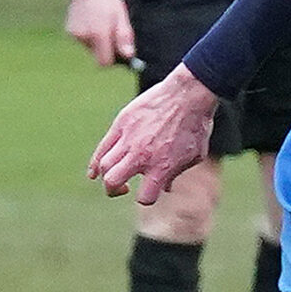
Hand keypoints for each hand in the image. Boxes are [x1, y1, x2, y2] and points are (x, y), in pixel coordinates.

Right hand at [65, 0, 136, 67]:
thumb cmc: (108, 0)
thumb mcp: (121, 16)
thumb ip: (124, 37)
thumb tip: (128, 56)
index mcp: (98, 33)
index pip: (104, 62)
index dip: (112, 60)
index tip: (118, 52)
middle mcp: (84, 36)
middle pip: (96, 56)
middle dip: (105, 49)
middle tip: (111, 33)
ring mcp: (75, 34)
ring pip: (89, 48)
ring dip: (96, 41)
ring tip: (100, 23)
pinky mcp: (69, 31)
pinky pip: (82, 40)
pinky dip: (88, 35)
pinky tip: (90, 21)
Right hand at [89, 65, 217, 203]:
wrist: (188, 93)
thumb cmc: (196, 125)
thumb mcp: (194, 155)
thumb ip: (177, 173)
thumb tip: (166, 188)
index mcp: (162, 167)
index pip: (145, 197)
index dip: (146, 198)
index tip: (149, 190)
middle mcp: (142, 156)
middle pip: (113, 182)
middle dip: (114, 190)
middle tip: (123, 187)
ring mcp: (129, 139)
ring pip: (104, 165)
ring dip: (106, 175)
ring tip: (115, 174)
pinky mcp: (121, 124)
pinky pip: (102, 148)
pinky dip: (95, 163)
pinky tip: (94, 172)